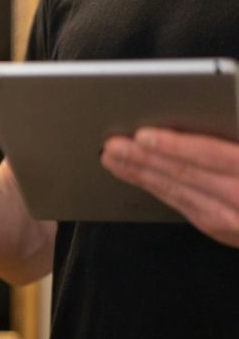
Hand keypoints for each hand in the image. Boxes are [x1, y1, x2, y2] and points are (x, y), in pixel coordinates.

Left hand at [102, 127, 238, 247]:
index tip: (144, 135)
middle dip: (143, 158)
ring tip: (112, 157)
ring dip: (140, 174)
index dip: (176, 145)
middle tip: (111, 143)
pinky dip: (156, 188)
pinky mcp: (222, 229)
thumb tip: (213, 110)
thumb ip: (232, 129)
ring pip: (178, 192)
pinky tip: (135, 175)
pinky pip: (181, 205)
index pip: (213, 155)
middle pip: (186, 174)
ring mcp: (233, 219)